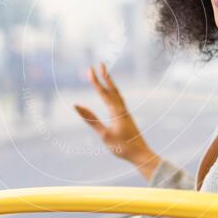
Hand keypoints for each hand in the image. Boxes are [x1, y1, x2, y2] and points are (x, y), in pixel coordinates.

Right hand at [74, 62, 160, 179]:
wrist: (141, 154)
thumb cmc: (122, 147)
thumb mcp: (104, 135)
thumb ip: (91, 119)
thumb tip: (77, 106)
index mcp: (116, 111)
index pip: (103, 92)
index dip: (96, 81)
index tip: (89, 69)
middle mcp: (122, 109)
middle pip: (112, 89)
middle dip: (105, 76)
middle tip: (100, 64)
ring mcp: (125, 113)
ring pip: (117, 94)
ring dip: (110, 83)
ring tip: (106, 75)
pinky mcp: (127, 117)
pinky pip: (119, 100)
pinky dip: (114, 93)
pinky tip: (113, 96)